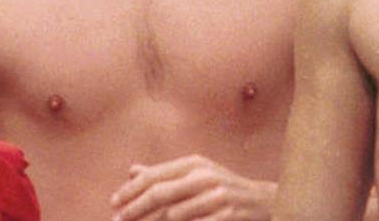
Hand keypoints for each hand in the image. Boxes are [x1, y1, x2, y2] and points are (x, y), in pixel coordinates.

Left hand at [110, 155, 274, 220]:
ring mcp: (218, 195)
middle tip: (117, 220)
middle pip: (160, 193)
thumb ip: (164, 174)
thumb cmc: (221, 188)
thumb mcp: (194, 175)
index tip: (113, 203)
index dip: (130, 190)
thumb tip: (132, 170)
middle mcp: (204, 175)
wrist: (265, 201)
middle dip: (135, 209)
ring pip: (175, 214)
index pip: (153, 176)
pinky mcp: (229, 213)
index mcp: (193, 164)